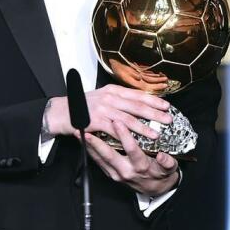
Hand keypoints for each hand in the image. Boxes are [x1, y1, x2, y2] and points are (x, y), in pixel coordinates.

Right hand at [43, 85, 172, 140]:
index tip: (166, 104)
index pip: (137, 94)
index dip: (153, 99)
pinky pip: (117, 129)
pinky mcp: (97, 121)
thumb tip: (136, 102)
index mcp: (112, 90)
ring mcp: (104, 109)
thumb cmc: (82, 106)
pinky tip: (137, 139)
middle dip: (154, 112)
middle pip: (137, 105)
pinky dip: (129, 135)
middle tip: (168, 118)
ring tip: (157, 132)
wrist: (62, 111)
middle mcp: (110, 97)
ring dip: (145, 126)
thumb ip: (118, 99)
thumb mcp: (102, 97)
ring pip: (129, 118)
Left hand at [85, 119, 180, 195]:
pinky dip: (89, 151)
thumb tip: (163, 156)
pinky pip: (97, 162)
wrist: (155, 189)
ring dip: (89, 146)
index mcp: (140, 166)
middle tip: (87, 131)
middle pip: (109, 155)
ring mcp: (116, 173)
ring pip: (99, 159)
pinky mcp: (110, 173)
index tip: (118, 122)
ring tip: (79, 133)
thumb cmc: (160, 174)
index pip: (131, 149)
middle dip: (97, 142)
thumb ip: (167, 162)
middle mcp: (126, 171)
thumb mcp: (170, 169)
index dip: (124, 136)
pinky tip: (83, 141)